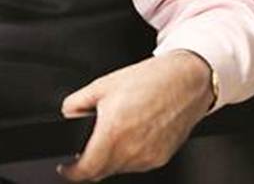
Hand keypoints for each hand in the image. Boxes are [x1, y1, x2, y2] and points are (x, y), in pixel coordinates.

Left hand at [57, 51, 213, 181]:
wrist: (187, 81)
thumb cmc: (150, 80)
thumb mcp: (102, 85)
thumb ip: (76, 104)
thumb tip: (67, 115)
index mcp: (114, 132)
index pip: (87, 170)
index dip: (72, 172)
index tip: (66, 168)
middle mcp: (132, 149)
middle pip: (101, 172)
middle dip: (89, 164)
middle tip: (87, 148)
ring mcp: (148, 157)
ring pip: (119, 170)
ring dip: (109, 160)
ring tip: (114, 134)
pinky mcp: (161, 158)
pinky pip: (137, 165)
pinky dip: (128, 157)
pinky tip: (131, 135)